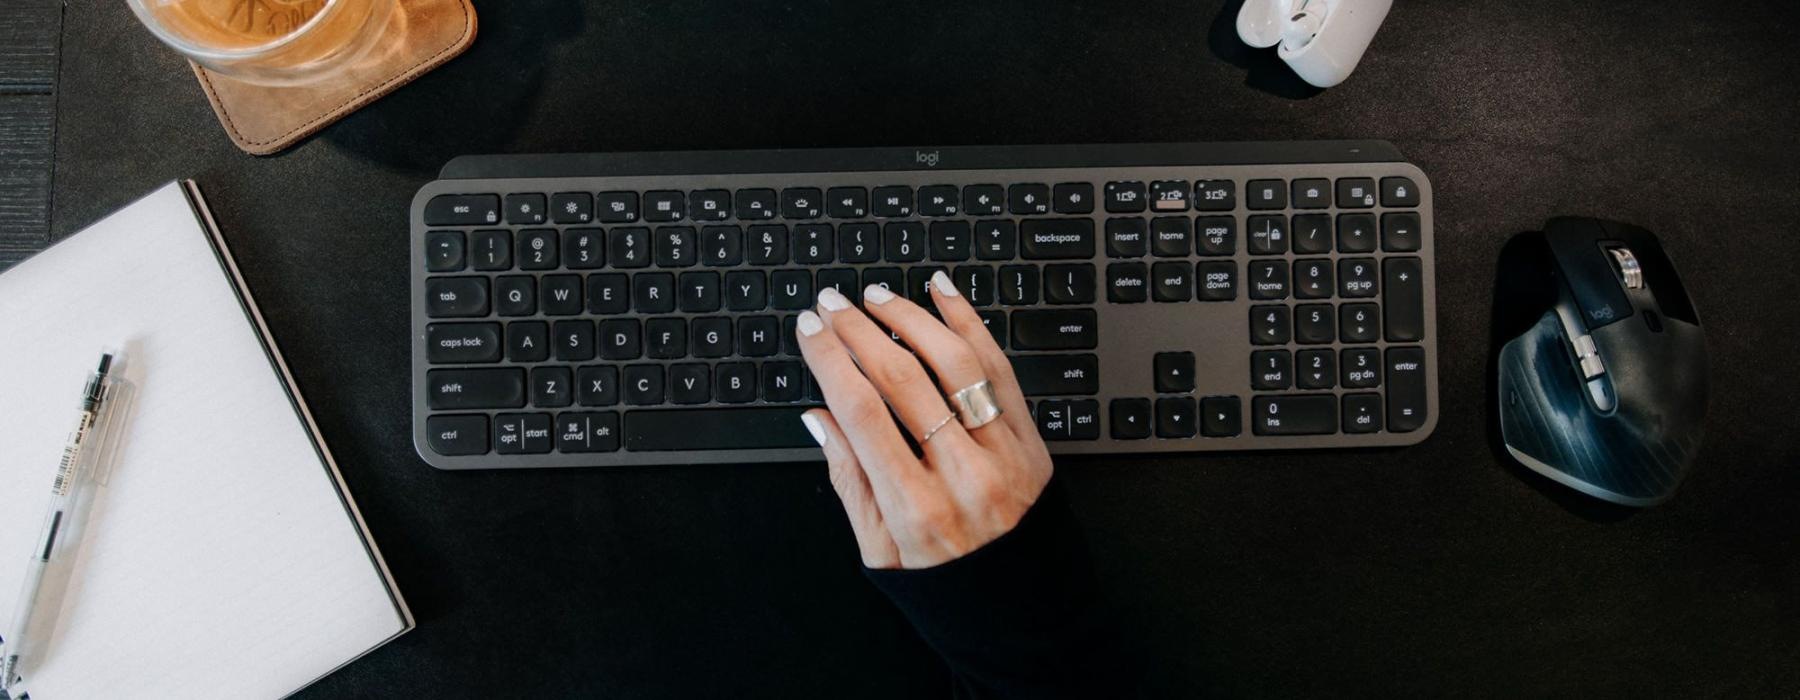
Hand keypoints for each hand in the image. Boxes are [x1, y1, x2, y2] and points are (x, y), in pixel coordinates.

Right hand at [796, 271, 1052, 568]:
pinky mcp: (1033, 443)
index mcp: (915, 508)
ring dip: (912, 320)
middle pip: (903, 381)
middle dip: (860, 331)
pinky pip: (1002, 371)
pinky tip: (945, 296)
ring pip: (956, 365)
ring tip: (879, 296)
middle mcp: (963, 476)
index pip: (862, 413)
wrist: (1029, 619)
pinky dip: (972, 326)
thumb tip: (819, 418)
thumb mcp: (881, 554)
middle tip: (833, 302)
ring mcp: (1004, 456)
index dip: (830, 361)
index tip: (811, 330)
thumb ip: (850, 482)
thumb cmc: (950, 589)